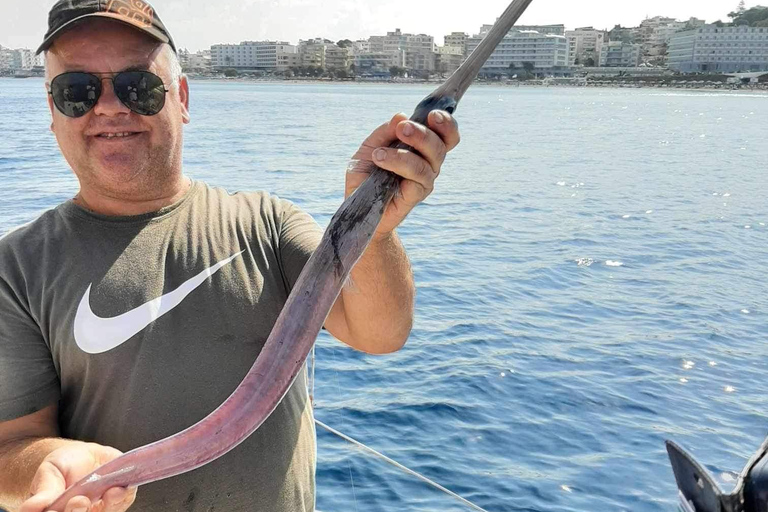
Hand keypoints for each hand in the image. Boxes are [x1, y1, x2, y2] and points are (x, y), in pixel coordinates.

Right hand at [21, 442, 135, 511]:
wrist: (85, 455)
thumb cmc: (62, 466)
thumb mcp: (50, 472)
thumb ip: (44, 490)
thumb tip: (29, 509)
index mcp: (56, 511)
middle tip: (79, 500)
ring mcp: (99, 510)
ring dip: (108, 506)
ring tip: (110, 493)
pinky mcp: (118, 501)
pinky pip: (122, 503)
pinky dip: (122, 497)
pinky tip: (119, 489)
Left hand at [345, 110, 459, 236]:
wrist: (356, 205)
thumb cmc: (366, 175)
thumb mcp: (370, 146)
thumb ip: (385, 132)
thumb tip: (401, 115)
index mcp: (423, 149)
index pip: (447, 135)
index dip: (447, 124)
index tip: (433, 114)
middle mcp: (429, 164)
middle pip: (441, 145)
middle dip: (423, 133)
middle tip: (403, 127)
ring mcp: (425, 180)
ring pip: (428, 161)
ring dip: (404, 152)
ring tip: (378, 152)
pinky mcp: (417, 194)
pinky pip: (416, 176)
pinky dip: (397, 163)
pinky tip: (379, 159)